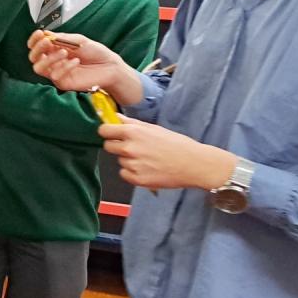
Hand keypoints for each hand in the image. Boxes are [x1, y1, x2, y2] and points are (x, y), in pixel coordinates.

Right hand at [28, 30, 142, 104]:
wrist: (109, 66)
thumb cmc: (96, 52)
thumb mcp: (78, 40)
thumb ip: (61, 38)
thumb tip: (45, 34)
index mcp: (55, 48)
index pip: (37, 46)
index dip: (34, 40)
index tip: (39, 33)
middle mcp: (53, 60)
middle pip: (33, 57)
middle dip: (38, 48)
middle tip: (47, 42)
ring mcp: (56, 72)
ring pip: (38, 68)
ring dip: (49, 58)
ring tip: (64, 52)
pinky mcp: (62, 82)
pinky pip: (54, 76)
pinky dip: (64, 67)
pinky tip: (75, 62)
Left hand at [100, 117, 236, 190]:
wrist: (193, 164)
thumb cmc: (177, 144)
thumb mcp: (154, 128)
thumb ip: (132, 123)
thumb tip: (116, 117)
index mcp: (133, 132)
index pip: (104, 131)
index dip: (107, 132)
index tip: (110, 134)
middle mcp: (129, 148)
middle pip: (108, 147)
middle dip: (116, 146)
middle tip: (133, 147)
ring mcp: (132, 165)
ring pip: (119, 161)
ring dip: (128, 160)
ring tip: (147, 159)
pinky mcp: (137, 179)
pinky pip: (124, 174)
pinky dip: (132, 172)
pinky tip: (147, 169)